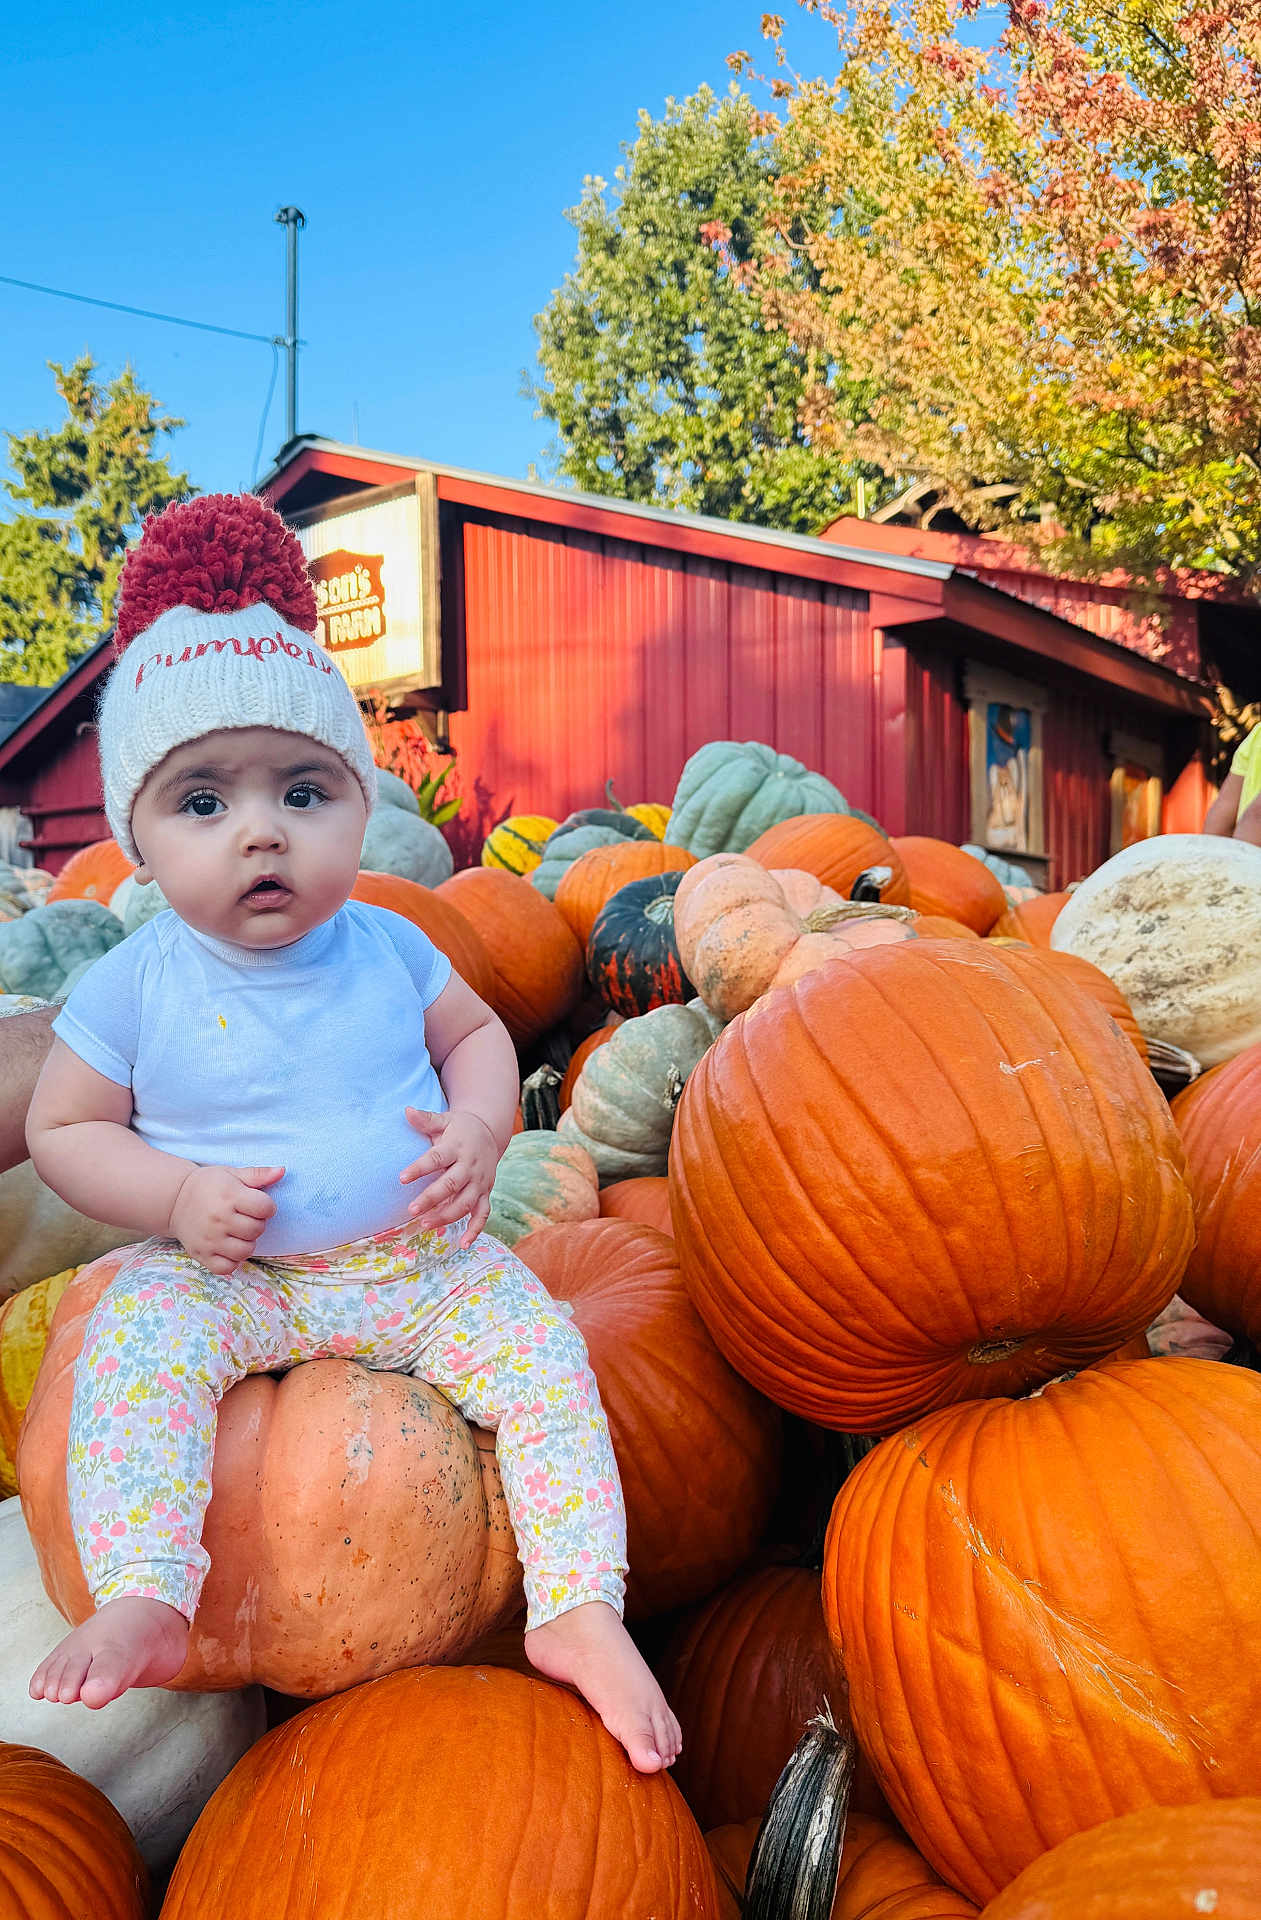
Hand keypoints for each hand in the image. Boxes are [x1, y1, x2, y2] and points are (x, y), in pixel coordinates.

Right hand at [168, 1165, 284, 1274]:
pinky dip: (232, 1261)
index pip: (265, 1208)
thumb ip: (258, 1174)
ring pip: (245, 1251)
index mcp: (229, 1196)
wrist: (174, 1199)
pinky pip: (227, 1268)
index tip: (257, 1204)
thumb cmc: (209, 1185)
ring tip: (238, 1233)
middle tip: (245, 1218)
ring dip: (247, 1243)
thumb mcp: (232, 1173)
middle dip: (257, 1224)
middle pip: (257, 1230)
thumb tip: (282, 1171)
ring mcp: (209, 1239)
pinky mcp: (201, 1254)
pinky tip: (228, 1247)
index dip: (267, 1206)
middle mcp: (219, 1219)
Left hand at [401, 1108, 498, 1246]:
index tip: (401, 1178)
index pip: (436, 1158)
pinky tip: (462, 1244)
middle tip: (410, 1210)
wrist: (489, 1132)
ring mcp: (479, 1182)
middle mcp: (470, 1166)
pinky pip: (483, 1214)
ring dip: (447, 1216)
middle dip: (431, 1198)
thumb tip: (406, 1111)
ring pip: (465, 1203)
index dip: (419, 1168)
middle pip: (451, 1184)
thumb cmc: (459, 1128)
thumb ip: (426, 1119)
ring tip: (425, 1225)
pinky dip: (475, 1230)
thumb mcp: (445, 1120)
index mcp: (457, 1147)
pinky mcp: (485, 1193)